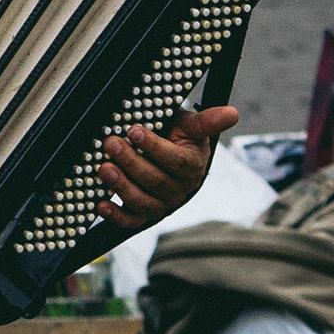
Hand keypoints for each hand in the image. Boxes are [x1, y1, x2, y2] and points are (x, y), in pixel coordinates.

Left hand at [100, 99, 234, 232]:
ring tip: (104, 169)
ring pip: (143, 201)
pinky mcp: (145, 215)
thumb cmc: (178, 138)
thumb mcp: (191, 126)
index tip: (134, 130)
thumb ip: (208, 121)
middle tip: (111, 143)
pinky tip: (101, 204)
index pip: (176, 160)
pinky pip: (131, 220)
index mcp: (193, 167)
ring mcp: (162, 204)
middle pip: (156, 181)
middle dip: (131, 161)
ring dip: (121, 186)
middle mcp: (180, 190)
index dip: (154, 147)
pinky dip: (115, 215)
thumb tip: (232, 113)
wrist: (167, 155)